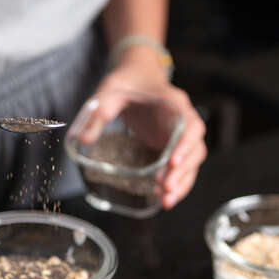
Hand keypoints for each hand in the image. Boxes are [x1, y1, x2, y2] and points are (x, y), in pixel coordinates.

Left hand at [73, 46, 206, 208]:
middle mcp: (183, 120)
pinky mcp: (172, 147)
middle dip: (182, 171)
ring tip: (165, 201)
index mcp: (174, 103)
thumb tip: (84, 140)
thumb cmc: (127, 82)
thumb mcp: (109, 93)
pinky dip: (176, 184)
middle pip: (195, 149)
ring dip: (182, 183)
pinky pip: (181, 168)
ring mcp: (180, 136)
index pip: (190, 125)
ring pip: (192, 162)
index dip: (185, 145)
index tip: (173, 162)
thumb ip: (98, 114)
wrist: (136, 77)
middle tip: (165, 188)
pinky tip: (163, 199)